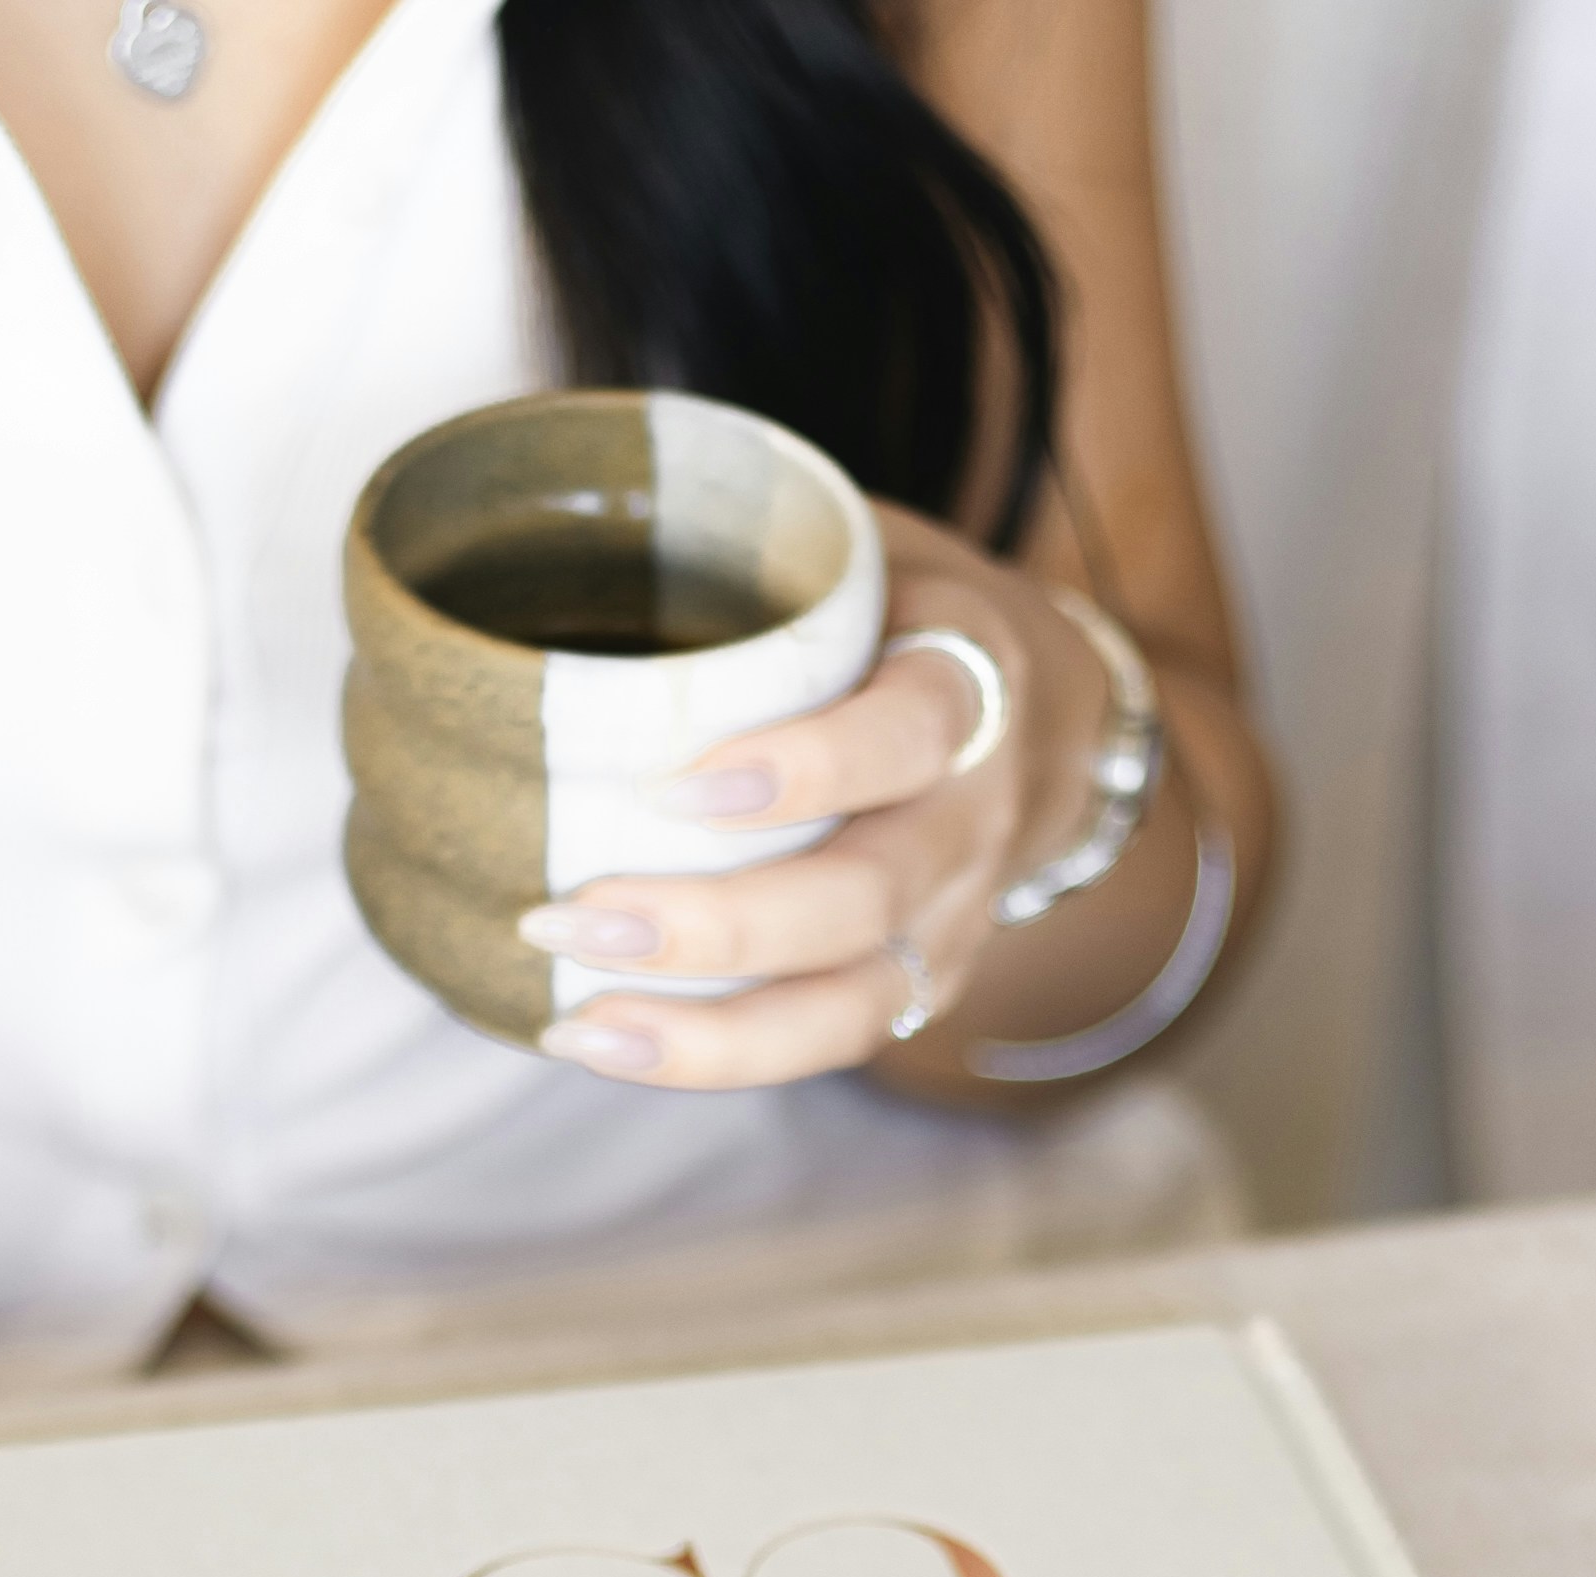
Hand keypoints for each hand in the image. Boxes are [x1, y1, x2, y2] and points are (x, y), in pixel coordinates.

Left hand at [523, 502, 1112, 1089]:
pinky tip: (605, 1042)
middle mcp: (974, 816)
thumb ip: (747, 538)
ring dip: (706, 1030)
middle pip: (861, 900)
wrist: (1038, 717)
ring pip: (848, 1008)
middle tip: (569, 911)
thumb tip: (558, 499)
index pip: (905, 733)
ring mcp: (952, 919)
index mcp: (966, 678)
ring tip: (579, 1020)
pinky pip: (825, 1043)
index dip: (801, 768)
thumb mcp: (854, 546)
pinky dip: (712, 1058)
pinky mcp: (917, 988)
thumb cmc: (894, 617)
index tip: (671, 785)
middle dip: (713, 925)